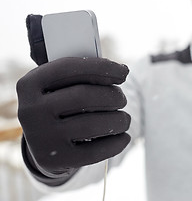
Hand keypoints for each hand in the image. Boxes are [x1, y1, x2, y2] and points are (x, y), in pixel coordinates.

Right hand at [16, 57, 130, 175]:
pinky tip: (123, 137)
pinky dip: (116, 143)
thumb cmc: (60, 104)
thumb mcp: (60, 85)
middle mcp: (31, 110)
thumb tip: (121, 71)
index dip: (101, 68)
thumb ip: (83, 73)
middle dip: (112, 96)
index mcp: (30, 84)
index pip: (69, 68)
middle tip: (122, 99)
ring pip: (93, 124)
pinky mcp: (54, 160)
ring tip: (124, 119)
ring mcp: (41, 138)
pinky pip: (94, 152)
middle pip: (84, 96)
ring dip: (118, 120)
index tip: (123, 72)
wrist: (42, 142)